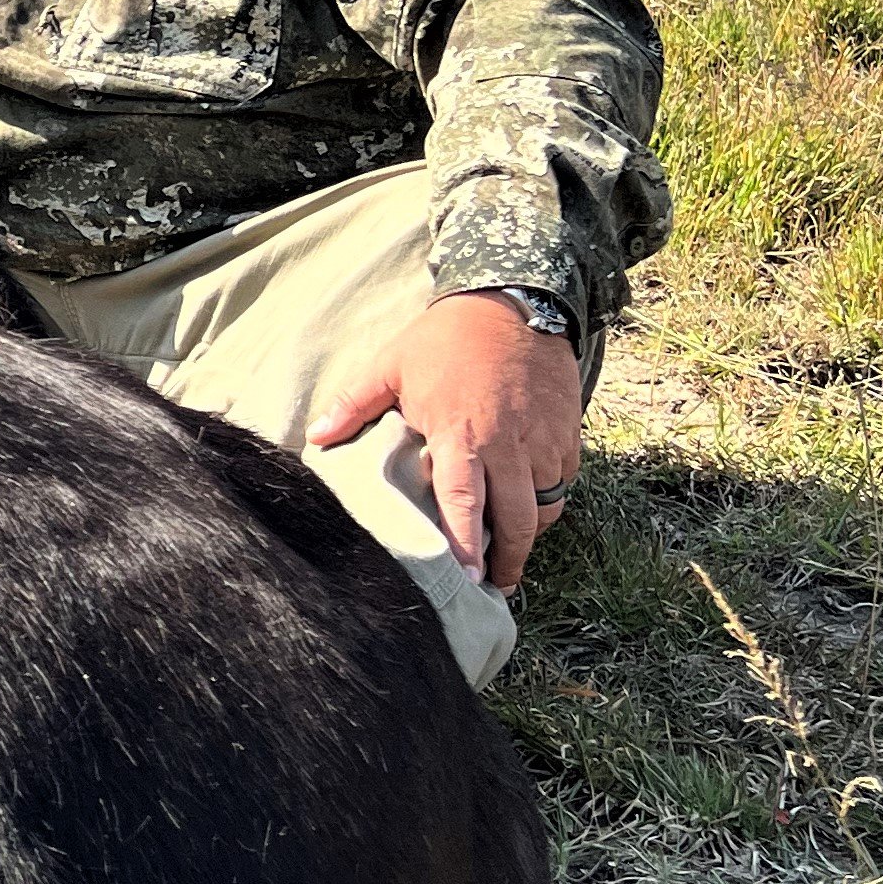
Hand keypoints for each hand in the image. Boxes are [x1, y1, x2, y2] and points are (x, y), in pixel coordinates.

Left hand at [307, 294, 584, 590]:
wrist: (513, 299)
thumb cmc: (446, 337)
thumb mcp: (391, 363)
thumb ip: (354, 405)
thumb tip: (314, 438)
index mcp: (460, 433)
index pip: (463, 502)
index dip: (465, 544)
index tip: (468, 579)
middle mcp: (507, 445)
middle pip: (516, 521)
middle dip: (507, 560)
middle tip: (494, 584)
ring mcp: (542, 441)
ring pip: (544, 507)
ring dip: (529, 533)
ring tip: (510, 552)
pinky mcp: (568, 433)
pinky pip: (562, 482)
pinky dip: (549, 499)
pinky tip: (529, 506)